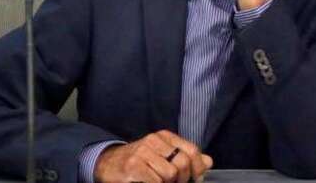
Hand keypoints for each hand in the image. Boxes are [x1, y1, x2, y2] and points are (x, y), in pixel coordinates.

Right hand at [94, 130, 211, 182]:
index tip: (196, 178)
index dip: (198, 168)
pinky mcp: (133, 166)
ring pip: (170, 174)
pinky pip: (155, 182)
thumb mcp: (163, 155)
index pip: (192, 150)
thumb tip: (208, 162)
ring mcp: (142, 152)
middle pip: (182, 163)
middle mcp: (154, 140)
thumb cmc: (138, 161)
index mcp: (164, 137)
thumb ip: (185, 157)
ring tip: (159, 182)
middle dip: (182, 179)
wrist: (107, 163)